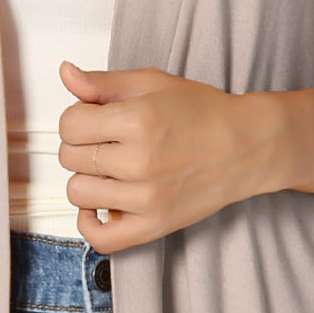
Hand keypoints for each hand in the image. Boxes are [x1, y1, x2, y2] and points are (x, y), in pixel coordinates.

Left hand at [57, 60, 275, 251]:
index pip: (69, 124)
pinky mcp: (154, 225)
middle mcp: (140, 161)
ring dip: (88, 179)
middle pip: (70, 157)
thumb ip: (103, 82)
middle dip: (83, 145)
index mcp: (137, 120)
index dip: (78, 118)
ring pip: (79, 193)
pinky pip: (101, 238)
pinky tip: (99, 205)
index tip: (94, 120)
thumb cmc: (204, 114)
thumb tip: (67, 75)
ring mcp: (146, 198)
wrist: (246, 146)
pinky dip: (89, 223)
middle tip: (108, 142)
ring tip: (111, 170)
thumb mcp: (152, 83)